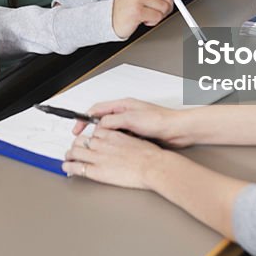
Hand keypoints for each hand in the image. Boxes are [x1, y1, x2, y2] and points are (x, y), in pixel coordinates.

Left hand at [62, 127, 167, 188]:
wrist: (152, 166)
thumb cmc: (149, 155)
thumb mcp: (135, 140)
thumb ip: (124, 140)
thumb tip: (123, 143)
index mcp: (112, 135)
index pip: (93, 132)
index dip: (88, 137)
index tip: (87, 140)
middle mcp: (102, 144)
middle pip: (81, 140)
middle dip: (76, 145)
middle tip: (74, 149)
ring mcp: (98, 157)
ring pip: (75, 152)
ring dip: (69, 155)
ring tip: (68, 158)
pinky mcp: (97, 171)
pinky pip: (77, 167)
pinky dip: (69, 166)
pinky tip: (67, 167)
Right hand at [71, 98, 191, 147]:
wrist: (178, 130)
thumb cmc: (159, 120)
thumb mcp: (131, 119)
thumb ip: (112, 121)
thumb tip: (98, 127)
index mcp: (123, 105)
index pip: (97, 109)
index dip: (84, 119)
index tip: (77, 129)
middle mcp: (126, 113)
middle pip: (102, 120)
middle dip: (92, 130)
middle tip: (84, 141)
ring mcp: (131, 123)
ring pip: (110, 131)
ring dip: (104, 138)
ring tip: (98, 147)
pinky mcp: (137, 134)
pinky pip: (120, 138)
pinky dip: (115, 143)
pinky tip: (114, 150)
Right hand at [111, 0, 185, 38]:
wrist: (110, 18)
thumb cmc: (127, 5)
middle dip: (168, 5)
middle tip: (159, 10)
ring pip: (164, 7)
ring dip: (159, 15)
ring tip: (148, 14)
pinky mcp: (136, 11)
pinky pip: (157, 17)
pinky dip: (153, 21)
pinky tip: (144, 19)